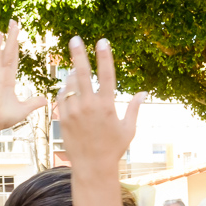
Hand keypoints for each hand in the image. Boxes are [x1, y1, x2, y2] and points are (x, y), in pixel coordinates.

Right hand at [0, 20, 48, 130]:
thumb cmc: (3, 117)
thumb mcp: (23, 109)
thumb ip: (33, 103)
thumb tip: (45, 100)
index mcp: (8, 80)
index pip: (13, 60)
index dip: (15, 48)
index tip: (16, 37)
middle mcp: (2, 74)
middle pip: (9, 52)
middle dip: (12, 37)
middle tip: (15, 22)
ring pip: (5, 52)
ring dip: (8, 38)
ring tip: (12, 24)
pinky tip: (0, 36)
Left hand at [57, 37, 144, 166]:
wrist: (92, 166)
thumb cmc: (114, 148)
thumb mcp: (128, 129)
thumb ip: (134, 108)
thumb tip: (143, 93)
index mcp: (108, 106)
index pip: (107, 75)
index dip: (105, 56)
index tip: (102, 41)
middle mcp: (89, 106)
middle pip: (82, 74)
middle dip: (78, 55)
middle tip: (75, 39)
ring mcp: (74, 112)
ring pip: (70, 85)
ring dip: (73, 75)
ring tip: (76, 71)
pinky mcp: (63, 118)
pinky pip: (62, 97)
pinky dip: (65, 90)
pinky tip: (69, 89)